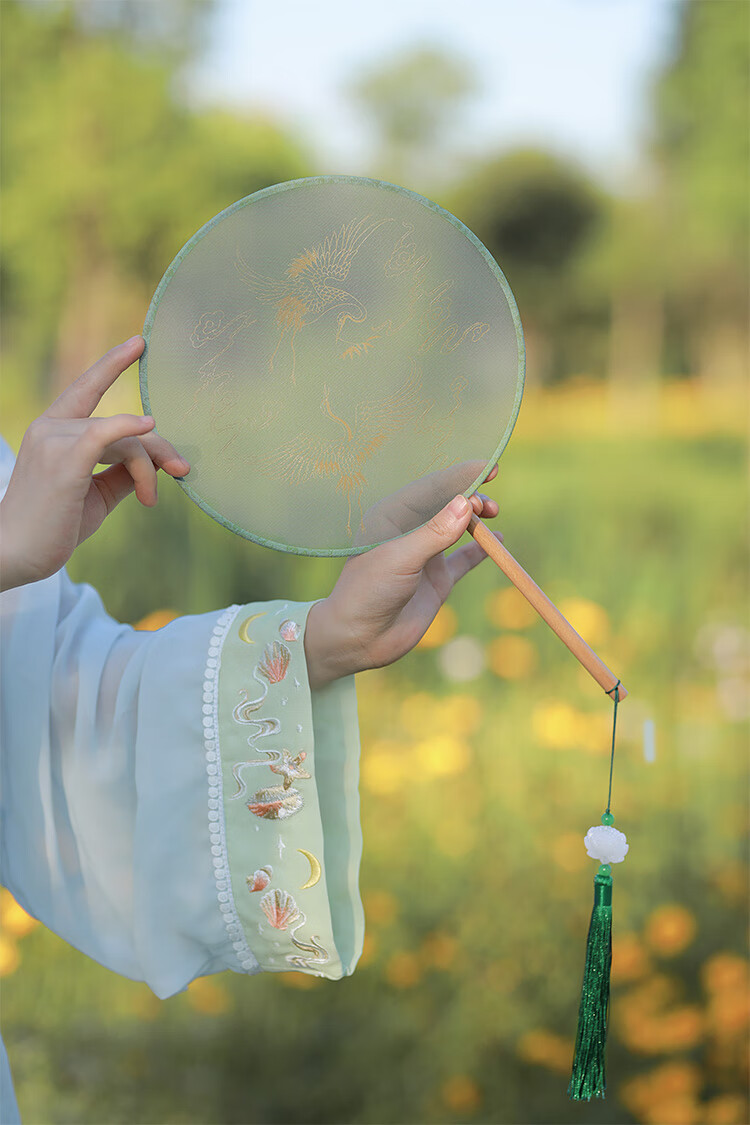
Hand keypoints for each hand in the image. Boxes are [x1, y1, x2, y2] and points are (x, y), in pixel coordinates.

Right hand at [0, 336, 189, 590]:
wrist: (17, 554)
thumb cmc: (54, 526)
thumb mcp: (96, 494)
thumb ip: (122, 473)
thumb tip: (158, 462)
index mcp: (54, 430)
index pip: (86, 387)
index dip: (112, 364)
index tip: (138, 343)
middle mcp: (51, 427)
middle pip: (124, 424)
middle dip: (158, 448)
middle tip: (183, 470)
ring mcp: (54, 440)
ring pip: (126, 440)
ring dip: (148, 469)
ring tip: (151, 500)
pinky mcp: (64, 460)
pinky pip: (104, 433)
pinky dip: (129, 428)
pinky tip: (148, 425)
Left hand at [304, 466, 500, 688]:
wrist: (358, 639)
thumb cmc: (368, 592)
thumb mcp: (400, 558)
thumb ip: (434, 533)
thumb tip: (466, 503)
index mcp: (391, 516)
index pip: (432, 487)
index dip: (461, 476)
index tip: (490, 467)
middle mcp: (409, 531)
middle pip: (447, 503)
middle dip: (471, 496)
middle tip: (489, 504)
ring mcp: (424, 555)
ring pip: (458, 527)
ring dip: (477, 519)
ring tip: (492, 514)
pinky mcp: (437, 580)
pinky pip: (465, 559)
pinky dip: (481, 549)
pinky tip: (498, 539)